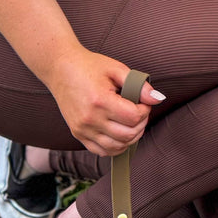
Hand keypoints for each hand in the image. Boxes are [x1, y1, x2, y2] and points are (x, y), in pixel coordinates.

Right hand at [44, 48, 165, 156]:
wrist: (61, 69)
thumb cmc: (89, 66)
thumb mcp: (117, 69)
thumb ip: (138, 85)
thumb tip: (157, 99)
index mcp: (100, 101)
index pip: (133, 117)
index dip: (145, 110)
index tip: (143, 102)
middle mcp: (90, 119)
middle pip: (127, 135)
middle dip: (141, 124)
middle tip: (140, 111)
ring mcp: (82, 130)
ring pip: (117, 147)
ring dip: (131, 137)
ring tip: (132, 122)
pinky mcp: (78, 134)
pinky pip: (102, 151)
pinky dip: (116, 146)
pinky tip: (121, 133)